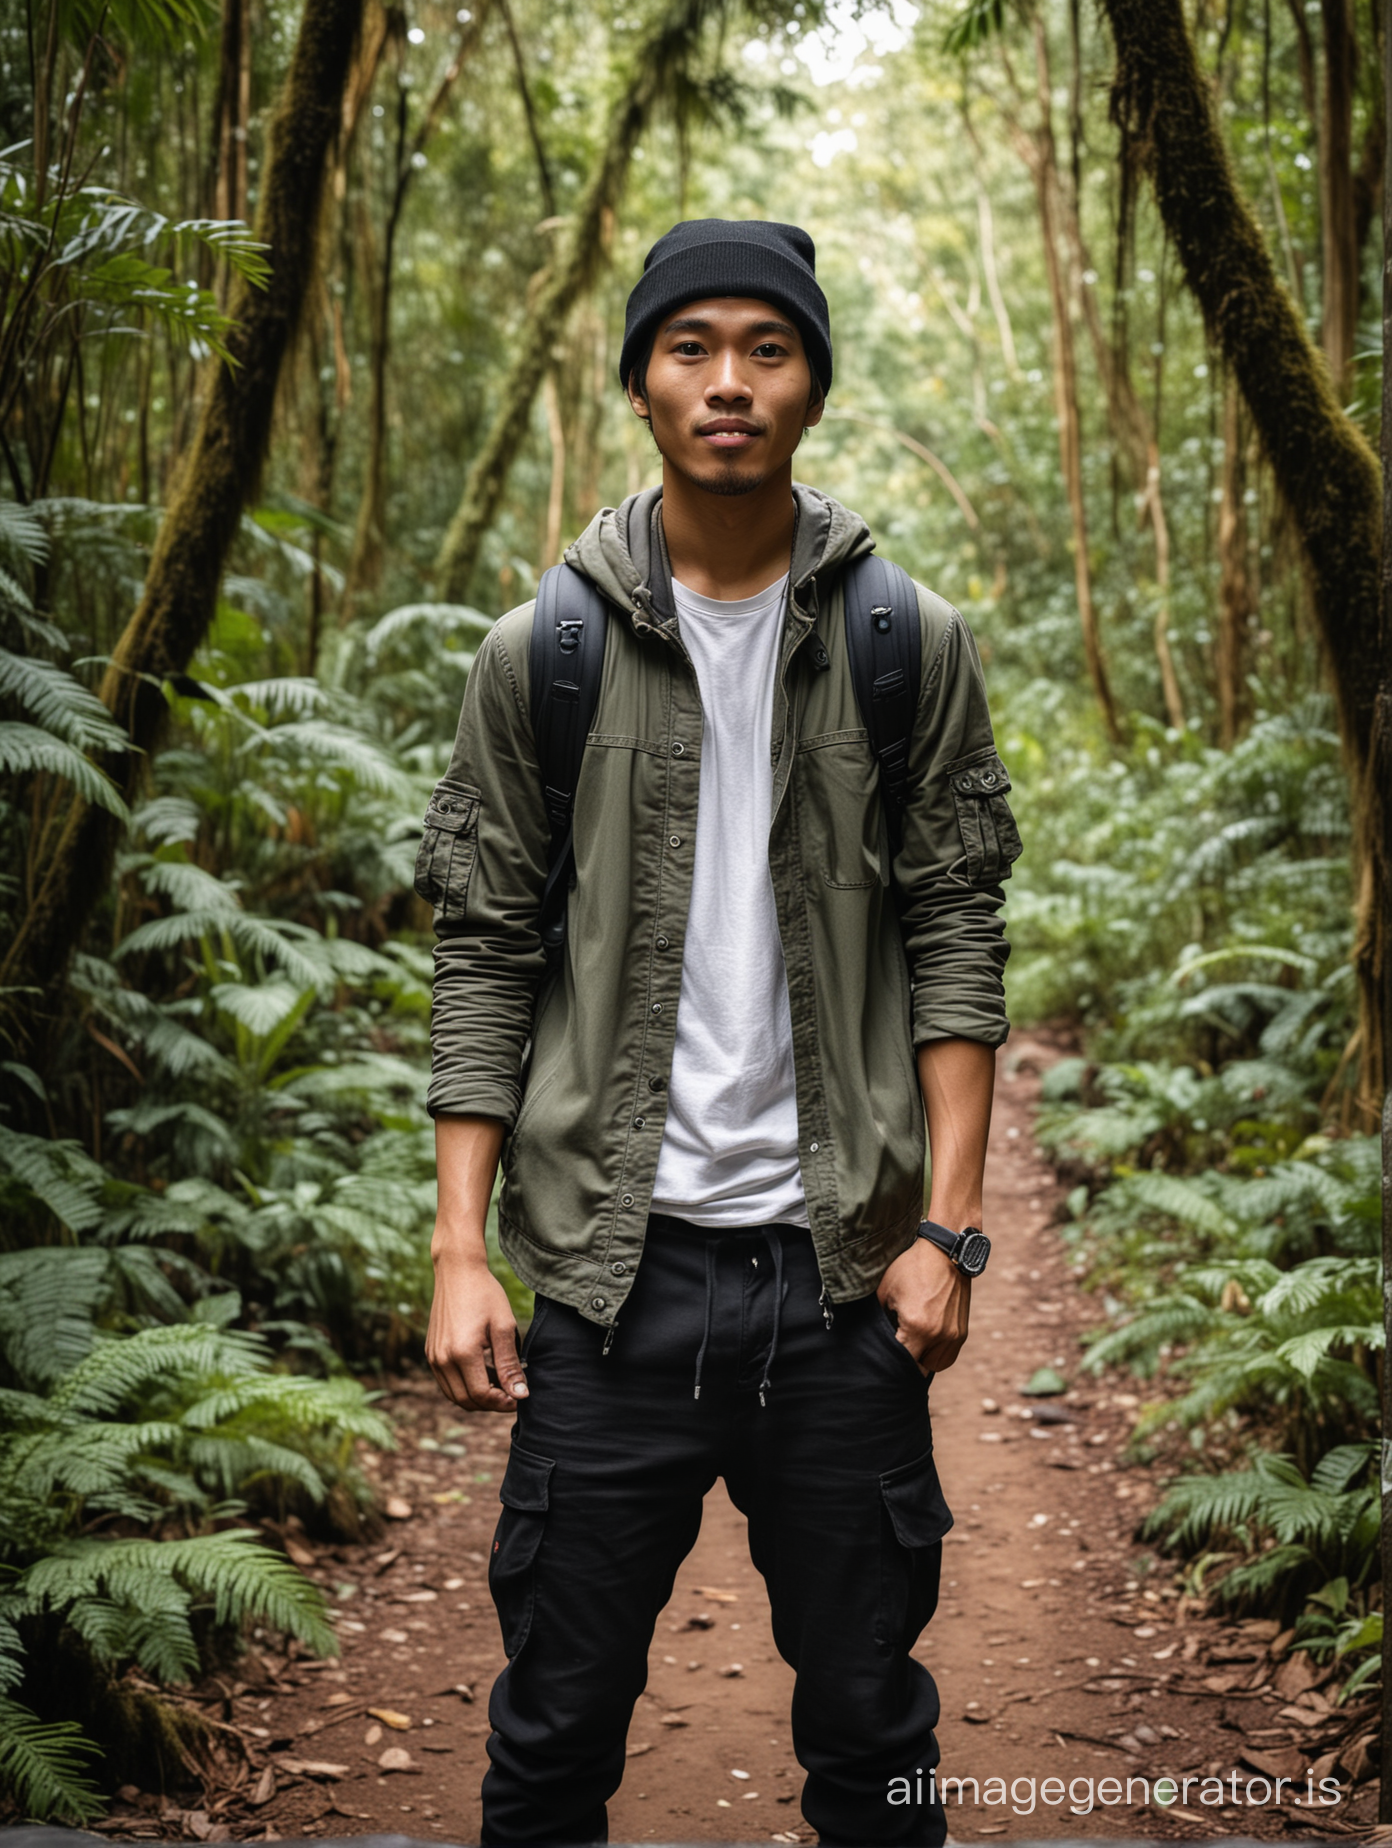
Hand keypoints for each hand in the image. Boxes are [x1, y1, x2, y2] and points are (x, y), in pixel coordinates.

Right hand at [426, 1249, 529, 1411]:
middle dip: (490, 1404)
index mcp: (462, 1352)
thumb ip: (510, 1364)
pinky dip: (464, 1386)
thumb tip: (521, 1395)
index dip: (502, 1402)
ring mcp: (433, 1356)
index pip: (482, 1395)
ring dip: (476, 1398)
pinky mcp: (430, 1352)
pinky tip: (483, 1373)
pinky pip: (446, 1382)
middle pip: (466, 1401)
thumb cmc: (485, 1294)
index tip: (519, 1397)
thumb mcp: (504, 1327)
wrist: (457, 1271)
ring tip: (499, 1384)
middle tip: (511, 1394)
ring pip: (454, 1395)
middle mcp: (442, 1359)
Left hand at [876, 1236, 971, 1374]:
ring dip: (921, 1361)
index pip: (899, 1361)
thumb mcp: (885, 1291)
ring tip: (910, 1345)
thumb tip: (873, 1338)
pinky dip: (935, 1355)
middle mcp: (939, 1335)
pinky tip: (924, 1342)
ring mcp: (953, 1336)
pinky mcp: (961, 1333)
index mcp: (917, 1326)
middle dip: (904, 1363)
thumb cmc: (911, 1268)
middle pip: (917, 1369)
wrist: (945, 1252)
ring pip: (934, 1366)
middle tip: (893, 1351)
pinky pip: (946, 1356)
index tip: (879, 1356)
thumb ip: (879, 1320)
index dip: (887, 1362)